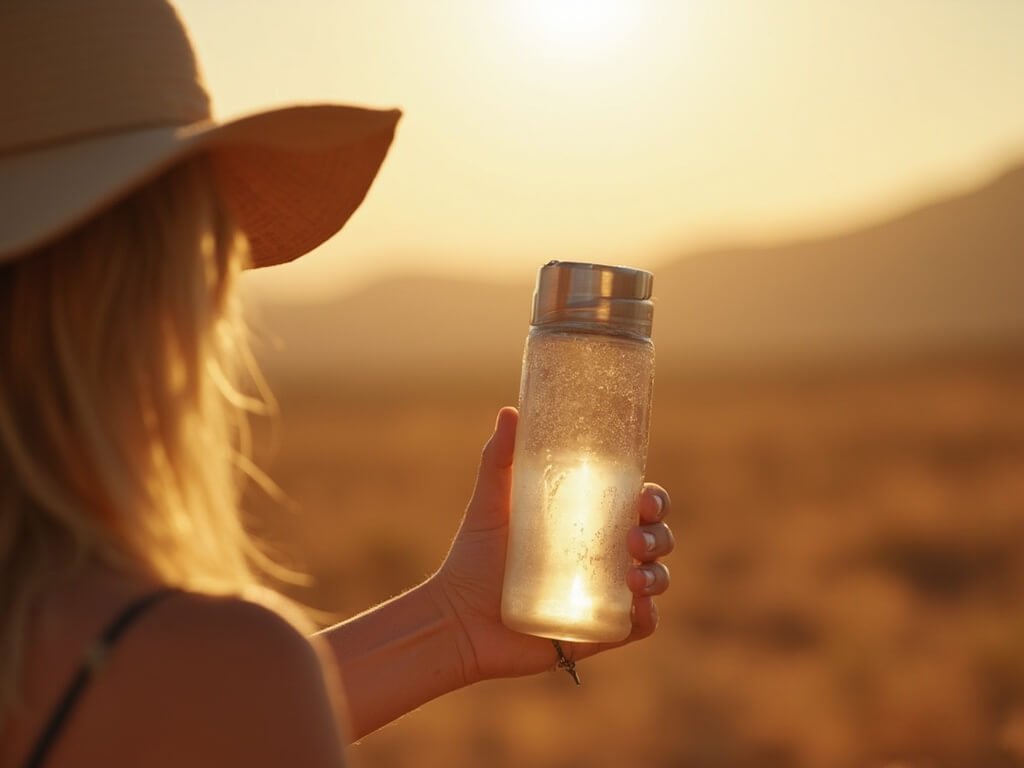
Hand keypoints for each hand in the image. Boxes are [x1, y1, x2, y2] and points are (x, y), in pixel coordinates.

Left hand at [429, 407, 674, 683]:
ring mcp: (603, 595)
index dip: (654, 501)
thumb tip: (510, 412)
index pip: (638, 506)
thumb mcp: (490, 503)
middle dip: (659, 536)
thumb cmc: (474, 557)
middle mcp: (603, 557)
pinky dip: (648, 617)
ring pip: (654, 580)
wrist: (456, 618)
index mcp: (588, 522)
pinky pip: (638, 625)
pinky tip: (641, 607)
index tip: (644, 499)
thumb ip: (499, 458)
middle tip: (634, 538)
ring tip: (633, 575)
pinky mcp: (597, 632)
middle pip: (655, 540)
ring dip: (657, 575)